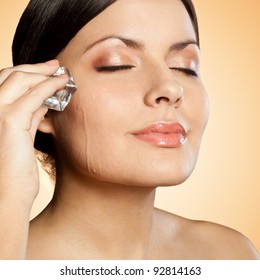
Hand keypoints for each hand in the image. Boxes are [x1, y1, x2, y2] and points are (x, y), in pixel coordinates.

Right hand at [0, 60, 67, 207]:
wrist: (8, 193)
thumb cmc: (16, 170)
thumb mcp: (23, 136)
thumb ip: (30, 117)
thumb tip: (43, 102)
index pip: (7, 81)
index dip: (28, 72)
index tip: (48, 69)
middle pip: (11, 75)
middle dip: (36, 68)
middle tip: (56, 65)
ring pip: (20, 79)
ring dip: (44, 73)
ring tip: (62, 72)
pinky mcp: (10, 121)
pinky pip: (33, 95)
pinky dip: (49, 85)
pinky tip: (62, 83)